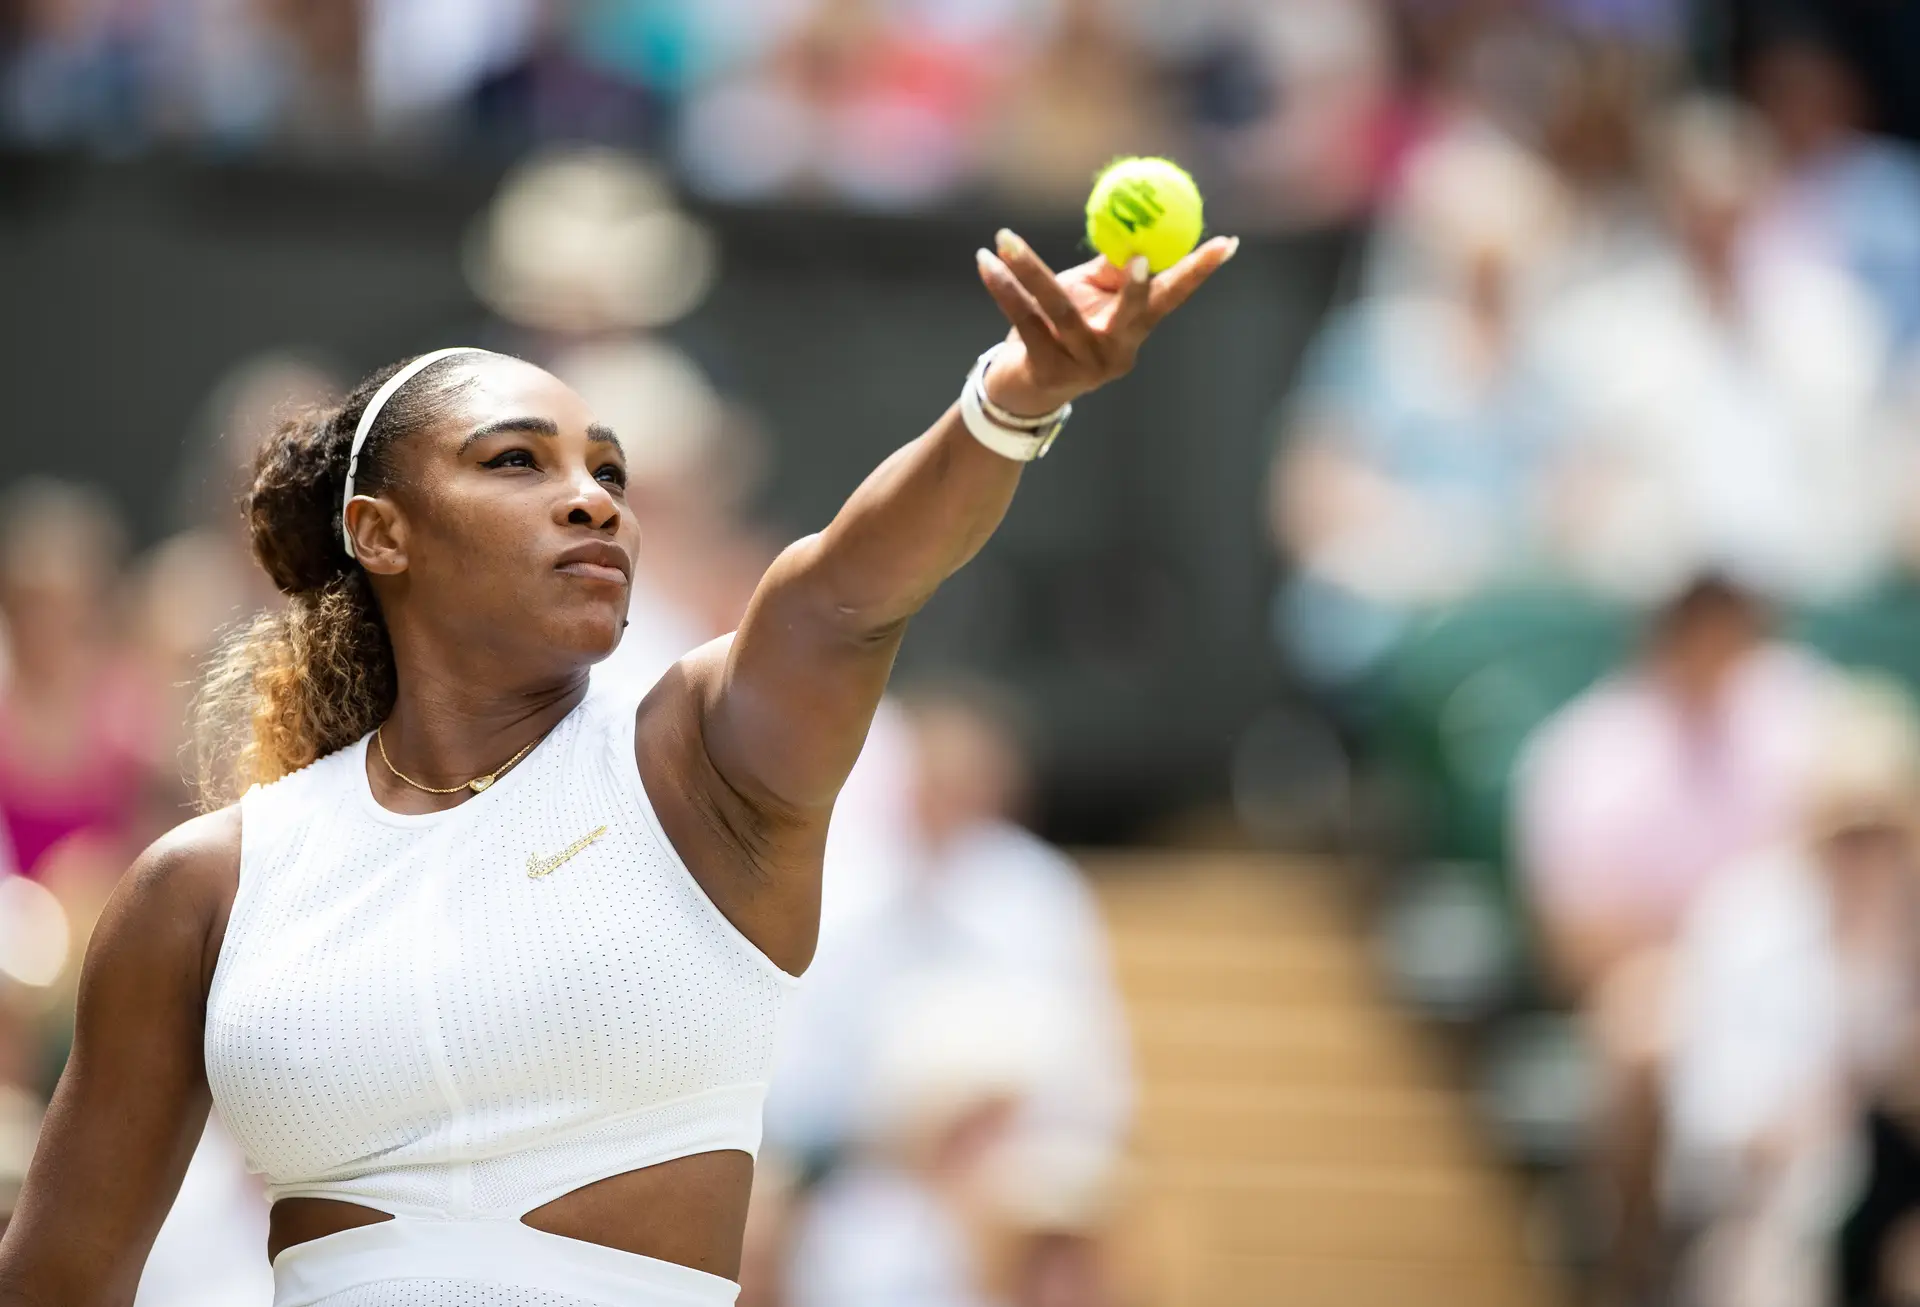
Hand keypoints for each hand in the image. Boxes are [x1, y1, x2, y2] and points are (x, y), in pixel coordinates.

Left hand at [974, 228, 1237, 417]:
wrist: (1020, 389)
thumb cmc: (1058, 330)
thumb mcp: (1089, 298)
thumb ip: (1110, 270)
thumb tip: (1135, 227)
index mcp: (1133, 332)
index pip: (1172, 298)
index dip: (1198, 271)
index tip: (1227, 243)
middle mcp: (1116, 353)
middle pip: (1134, 313)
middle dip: (1138, 286)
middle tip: (1139, 256)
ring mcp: (1082, 366)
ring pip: (1059, 308)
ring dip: (1029, 269)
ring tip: (1005, 238)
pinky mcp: (1046, 371)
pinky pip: (1023, 319)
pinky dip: (1002, 287)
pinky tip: (986, 262)